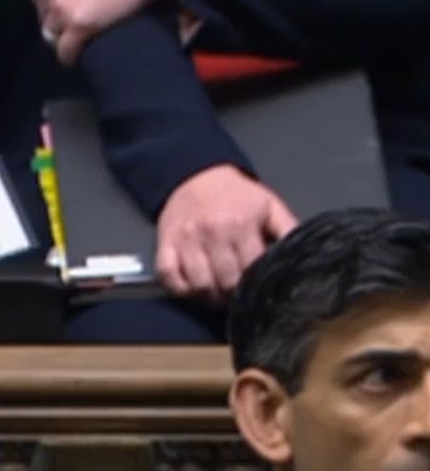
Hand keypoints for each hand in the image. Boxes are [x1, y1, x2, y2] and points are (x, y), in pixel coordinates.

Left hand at [31, 0, 166, 64]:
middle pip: (42, 8)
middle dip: (54, 13)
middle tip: (74, 15)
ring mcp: (60, 5)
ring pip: (50, 31)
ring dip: (60, 35)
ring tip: (75, 37)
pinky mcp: (77, 25)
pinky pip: (64, 51)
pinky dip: (69, 56)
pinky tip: (74, 57)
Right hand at [155, 164, 298, 297]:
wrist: (196, 175)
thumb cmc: (236, 194)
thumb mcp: (269, 206)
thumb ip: (288, 229)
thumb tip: (304, 254)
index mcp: (241, 224)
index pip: (251, 269)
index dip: (255, 285)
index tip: (256, 289)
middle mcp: (212, 233)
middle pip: (225, 282)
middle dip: (233, 294)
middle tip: (237, 295)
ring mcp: (186, 240)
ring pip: (198, 284)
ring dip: (209, 296)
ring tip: (217, 294)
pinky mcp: (166, 243)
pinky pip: (169, 276)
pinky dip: (179, 288)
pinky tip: (192, 288)